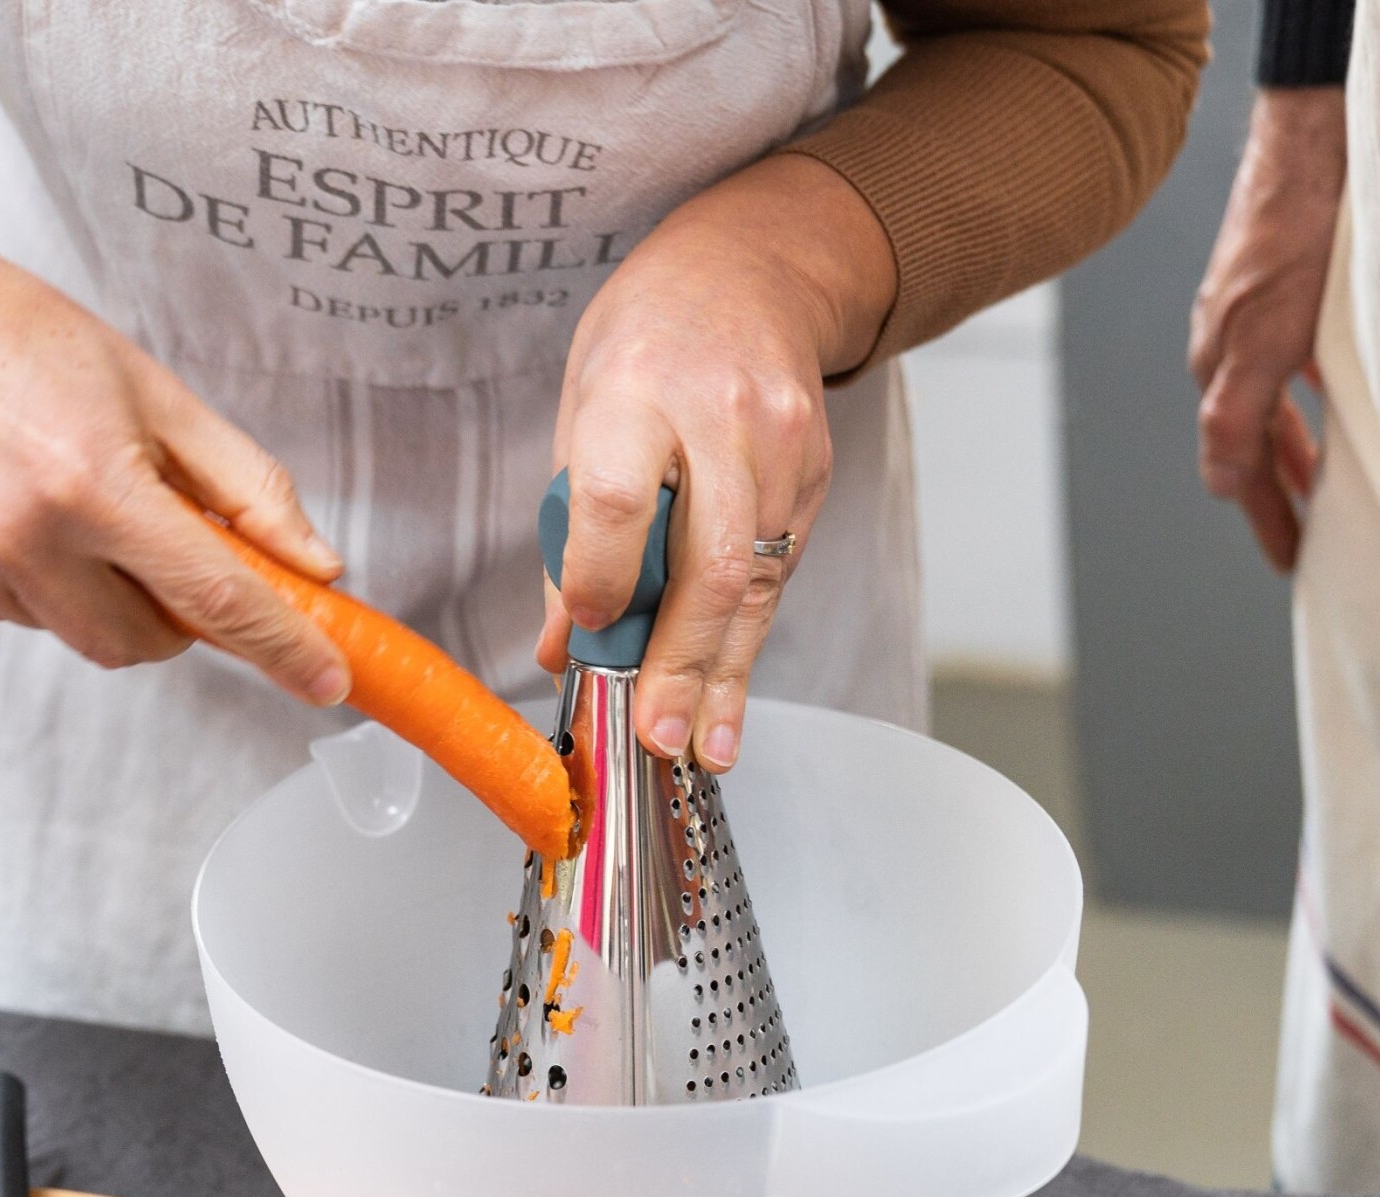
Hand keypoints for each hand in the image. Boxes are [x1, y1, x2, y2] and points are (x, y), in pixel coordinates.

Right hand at [0, 210, 349, 701]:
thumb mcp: (156, 393)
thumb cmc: (21, 339)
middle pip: (144, 644)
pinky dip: (34, 584)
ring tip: (62, 501)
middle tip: (155, 538)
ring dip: (97, 594)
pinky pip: (11, 617)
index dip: (282, 646)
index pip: (214, 597)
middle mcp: (19, 535)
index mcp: (92, 481)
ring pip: (76, 634)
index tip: (327, 679)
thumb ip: (245, 488)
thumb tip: (314, 566)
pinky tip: (6, 509)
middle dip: (173, 613)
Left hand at [544, 154, 895, 770]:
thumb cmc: (645, 339)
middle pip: (712, 559)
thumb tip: (562, 642)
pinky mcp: (817, 475)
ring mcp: (783, 447)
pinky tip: (728, 691)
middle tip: (660, 736)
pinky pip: (779, 569)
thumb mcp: (580, 407)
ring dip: (727, 673)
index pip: (620, 497)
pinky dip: (748, 636)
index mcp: (635, 387)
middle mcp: (719, 417)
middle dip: (683, 662)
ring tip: (705, 745)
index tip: (588, 634)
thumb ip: (567, 527)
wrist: (753, 268)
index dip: (604, 575)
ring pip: (757, 579)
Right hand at [1189, 88, 1345, 571]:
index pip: (1238, 467)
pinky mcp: (1286, 291)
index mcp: (1221, 367)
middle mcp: (1231, 347)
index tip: (1293, 561)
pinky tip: (1342, 398)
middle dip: (1277, 493)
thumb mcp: (1266, 339)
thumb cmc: (1293, 236)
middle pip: (1252, 441)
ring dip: (1296, 450)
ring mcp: (1256, 319)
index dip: (1267, 518)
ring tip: (1324, 486)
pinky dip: (1314, 400)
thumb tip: (1223, 487)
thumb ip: (1240, 418)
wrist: (1314, 145)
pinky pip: (1294, 366)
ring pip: (1274, 405)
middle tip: (1308, 537)